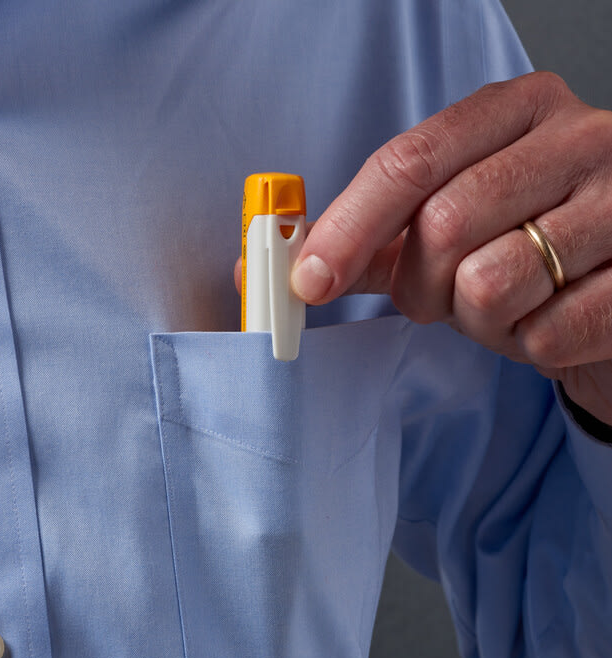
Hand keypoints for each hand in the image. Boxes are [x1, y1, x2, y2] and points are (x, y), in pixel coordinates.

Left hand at [291, 72, 611, 425]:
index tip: (311, 281)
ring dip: (480, 320)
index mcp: (518, 112)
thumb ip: (373, 239)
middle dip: (423, 287)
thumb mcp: (454, 225)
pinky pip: (546, 332)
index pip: (410, 161)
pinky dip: (529, 345)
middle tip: (442, 297)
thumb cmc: (529, 250)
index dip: (348, 228)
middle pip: (443, 226)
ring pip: (491, 284)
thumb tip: (279, 266)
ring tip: (509, 305)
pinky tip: (549, 322)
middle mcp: (578, 141)